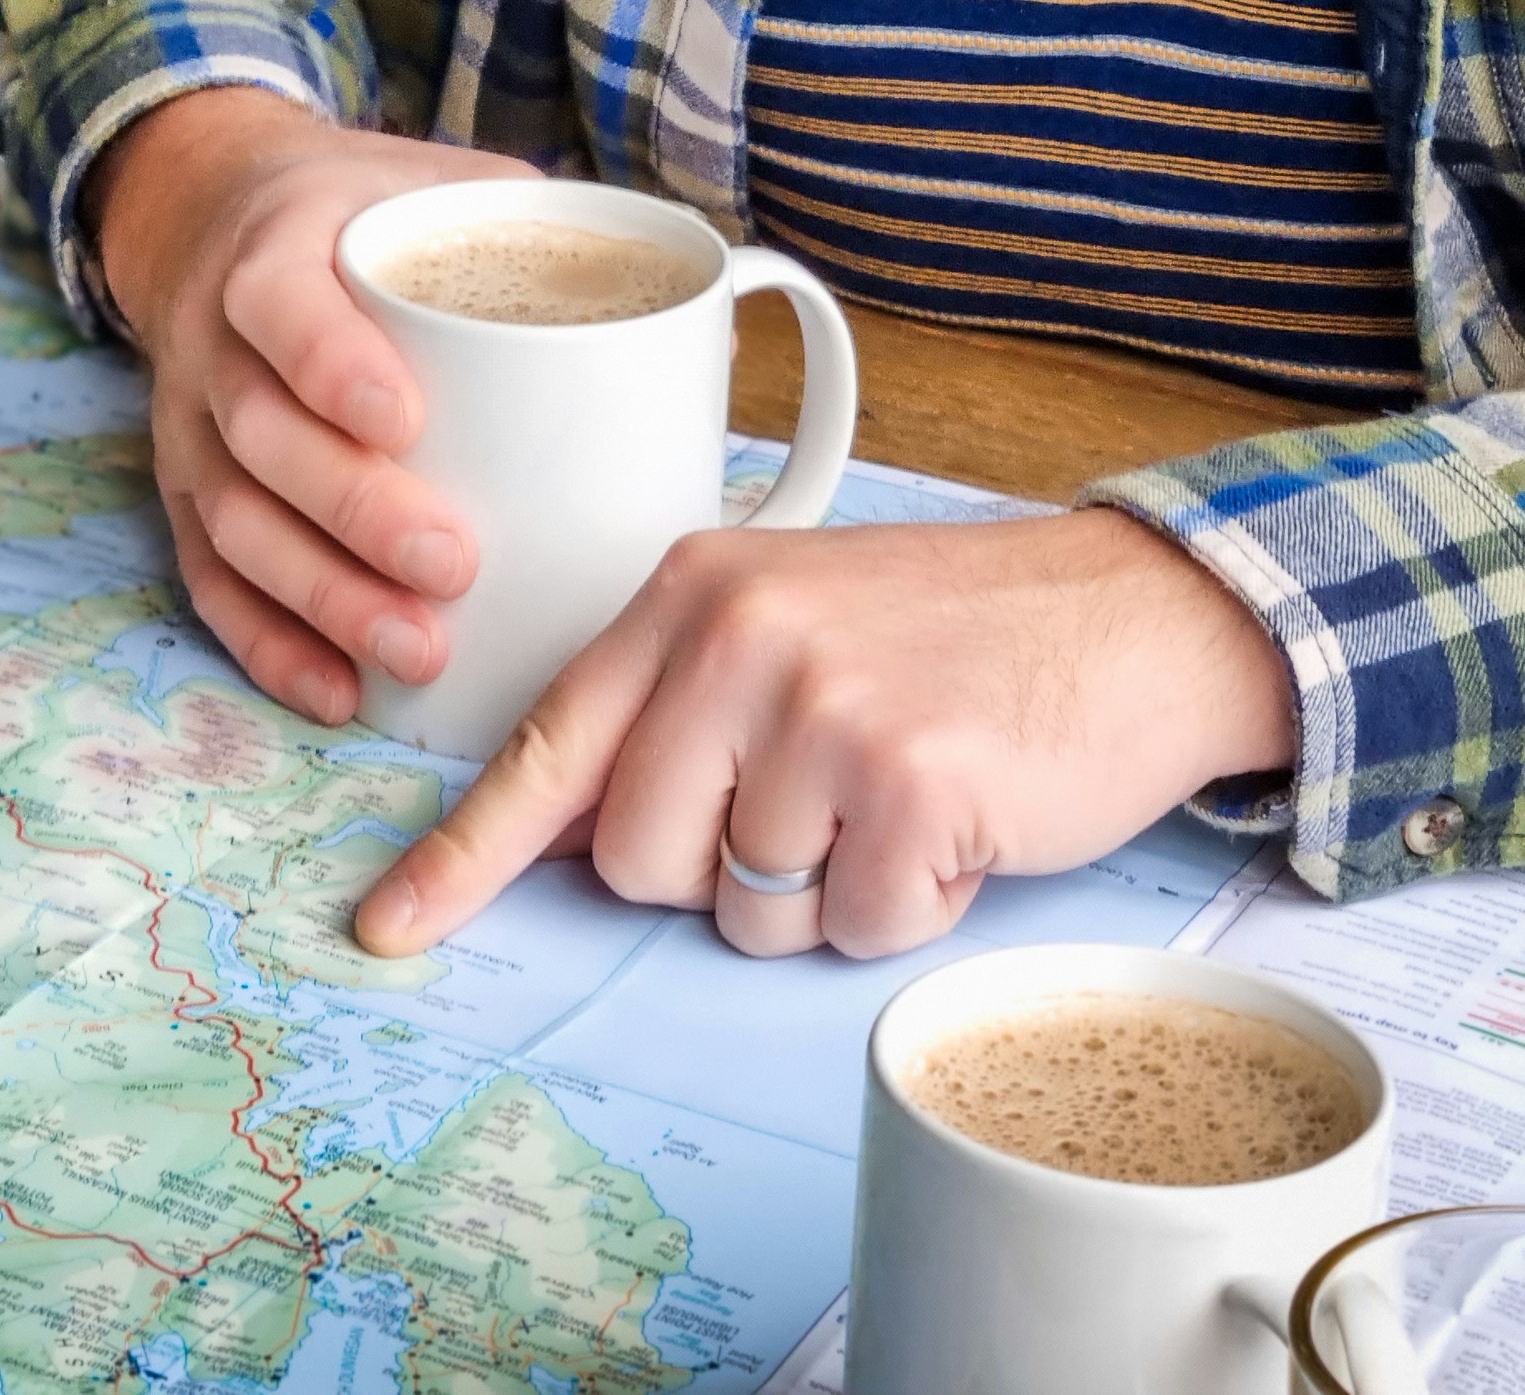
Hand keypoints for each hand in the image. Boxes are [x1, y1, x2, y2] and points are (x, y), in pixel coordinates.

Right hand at [91, 89, 536, 725]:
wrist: (224, 213)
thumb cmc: (363, 214)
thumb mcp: (443, 182)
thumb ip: (544, 236)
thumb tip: (703, 322)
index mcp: (276, 247)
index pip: (281, 305)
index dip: (330, 363)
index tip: (407, 417)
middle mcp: (215, 342)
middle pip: (262, 435)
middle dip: (355, 510)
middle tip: (453, 563)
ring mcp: (189, 427)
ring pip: (237, 524)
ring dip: (322, 597)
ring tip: (417, 650)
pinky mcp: (185, 496)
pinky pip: (212, 582)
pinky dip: (269, 645)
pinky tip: (337, 690)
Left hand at [350, 507, 1297, 958]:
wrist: (1135, 612)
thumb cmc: (957, 635)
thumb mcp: (793, 622)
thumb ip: (681, 705)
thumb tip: (577, 835)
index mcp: (690, 593)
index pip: (548, 744)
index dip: (463, 855)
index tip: (389, 926)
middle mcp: (739, 639)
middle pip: (640, 863)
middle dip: (722, 872)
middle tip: (824, 801)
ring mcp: (823, 708)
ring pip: (747, 911)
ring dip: (826, 893)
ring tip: (900, 798)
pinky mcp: (910, 783)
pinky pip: (854, 929)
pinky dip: (907, 906)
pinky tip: (956, 823)